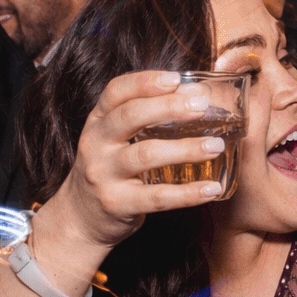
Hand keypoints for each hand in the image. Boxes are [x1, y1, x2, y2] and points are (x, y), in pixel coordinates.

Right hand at [54, 71, 231, 248]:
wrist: (80, 217)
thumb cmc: (109, 170)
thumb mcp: (112, 139)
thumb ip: (141, 118)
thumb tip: (194, 96)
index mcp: (98, 121)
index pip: (116, 91)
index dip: (145, 81)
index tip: (176, 79)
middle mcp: (96, 144)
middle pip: (130, 116)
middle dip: (169, 107)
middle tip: (202, 105)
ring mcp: (103, 174)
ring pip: (146, 155)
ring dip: (186, 149)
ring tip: (215, 146)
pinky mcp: (116, 203)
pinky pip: (157, 197)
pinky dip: (187, 193)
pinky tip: (211, 188)